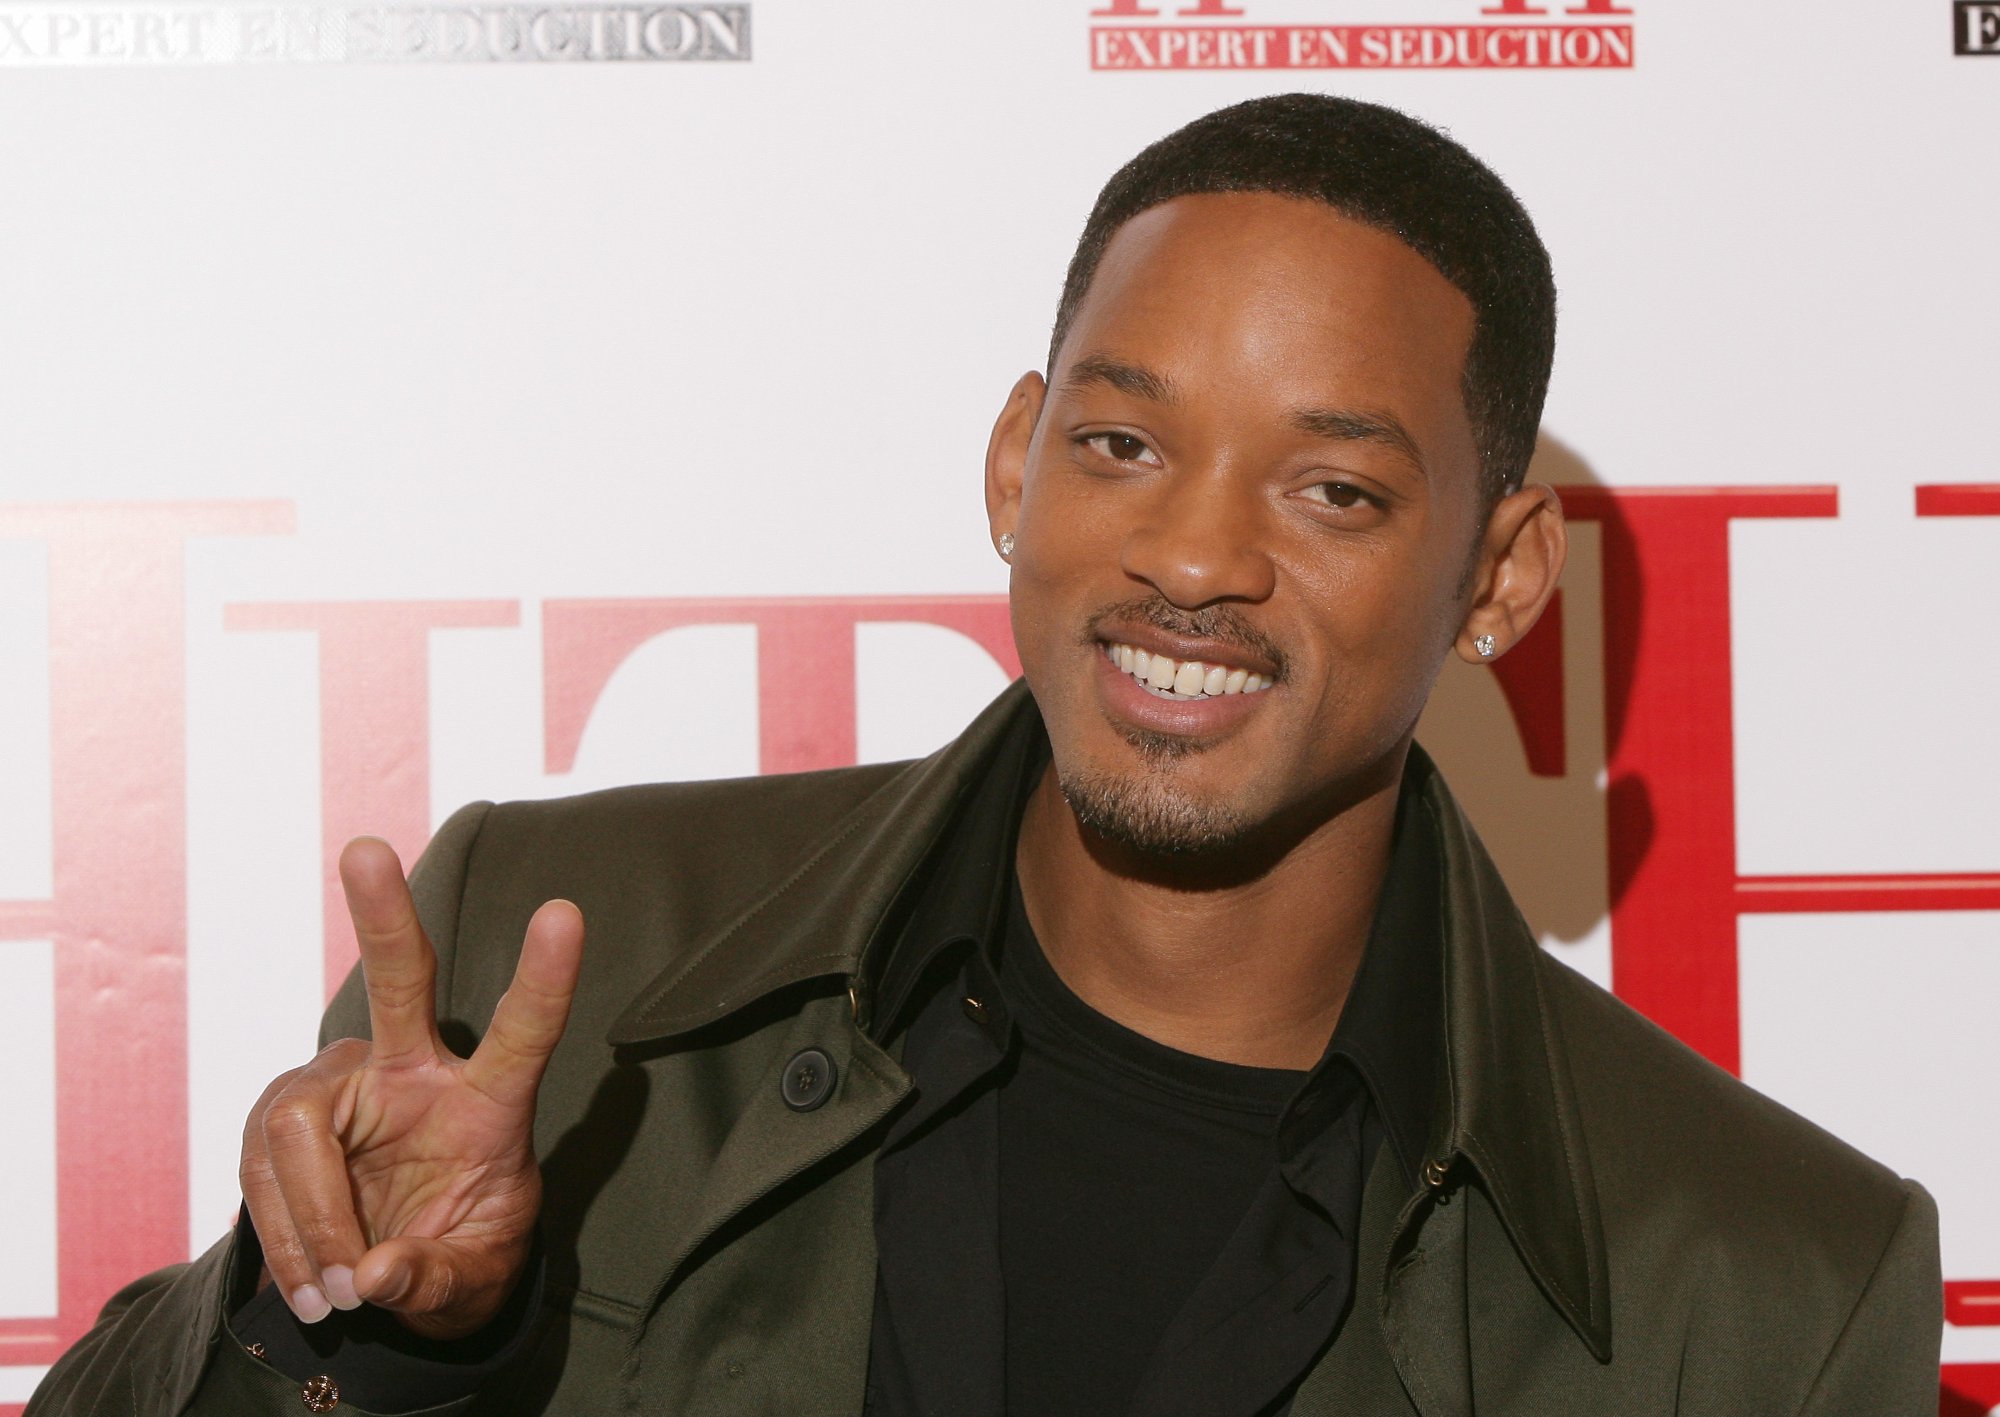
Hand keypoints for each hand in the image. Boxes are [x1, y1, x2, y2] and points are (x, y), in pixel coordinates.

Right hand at [239, 836, 584, 1339]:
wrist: (391, 1280)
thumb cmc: (456, 1255)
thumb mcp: (468, 1285)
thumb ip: (431, 1280)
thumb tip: (378, 1273)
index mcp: (488, 1101)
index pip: (524, 1034)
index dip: (545, 980)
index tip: (566, 913)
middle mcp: (414, 1072)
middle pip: (401, 984)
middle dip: (383, 916)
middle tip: (367, 850)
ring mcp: (344, 1088)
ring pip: (301, 1131)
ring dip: (313, 1225)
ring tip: (341, 1296)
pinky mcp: (286, 1117)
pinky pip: (264, 1173)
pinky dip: (286, 1243)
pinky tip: (313, 1283)